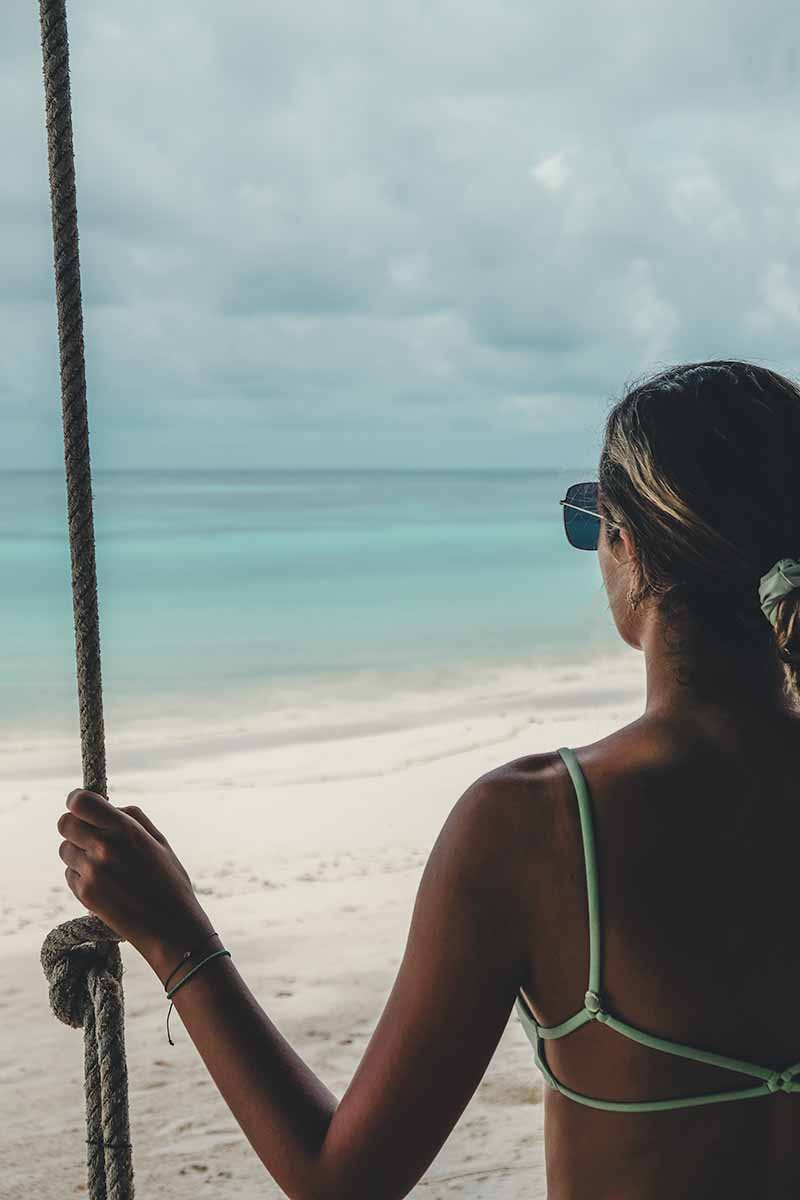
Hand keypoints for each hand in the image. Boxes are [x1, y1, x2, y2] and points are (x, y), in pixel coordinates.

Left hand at [57, 789, 213, 962]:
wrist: (171, 929)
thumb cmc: (170, 882)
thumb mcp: (160, 842)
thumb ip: (132, 818)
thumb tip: (107, 806)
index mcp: (125, 829)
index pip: (80, 802)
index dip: (76, 800)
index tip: (80, 805)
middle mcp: (104, 847)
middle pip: (65, 823)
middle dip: (75, 826)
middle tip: (91, 836)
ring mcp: (92, 872)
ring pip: (65, 850)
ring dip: (78, 853)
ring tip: (104, 865)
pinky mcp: (85, 894)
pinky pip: (70, 874)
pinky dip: (81, 876)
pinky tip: (105, 885)